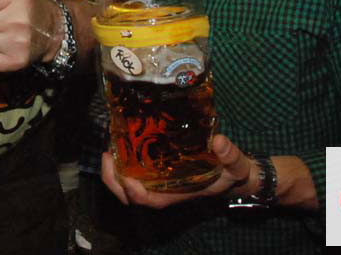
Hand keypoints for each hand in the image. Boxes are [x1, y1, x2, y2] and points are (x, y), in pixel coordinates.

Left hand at [101, 133, 254, 208]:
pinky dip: (122, 160)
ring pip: (126, 183)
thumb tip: (219, 141)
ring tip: (108, 147)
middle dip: (113, 179)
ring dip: (113, 169)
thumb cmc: (231, 172)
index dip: (133, 192)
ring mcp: (156, 181)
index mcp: (175, 195)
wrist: (232, 171)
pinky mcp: (156, 170)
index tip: (126, 176)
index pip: (148, 200)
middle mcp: (161, 190)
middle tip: (106, 155)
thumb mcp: (235, 164)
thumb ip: (230, 155)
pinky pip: (132, 170)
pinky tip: (121, 140)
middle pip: (128, 194)